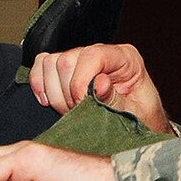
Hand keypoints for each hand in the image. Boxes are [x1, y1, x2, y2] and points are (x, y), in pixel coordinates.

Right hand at [30, 44, 171, 132]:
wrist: (136, 127)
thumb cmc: (141, 120)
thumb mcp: (136, 115)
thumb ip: (116, 101)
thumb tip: (100, 84)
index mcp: (125, 58)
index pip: (92, 56)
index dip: (80, 83)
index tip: (81, 106)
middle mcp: (101, 54)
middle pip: (66, 60)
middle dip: (67, 94)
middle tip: (79, 114)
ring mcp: (81, 59)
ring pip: (50, 64)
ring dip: (55, 94)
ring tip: (71, 111)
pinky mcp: (65, 69)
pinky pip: (41, 65)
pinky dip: (40, 85)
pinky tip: (49, 101)